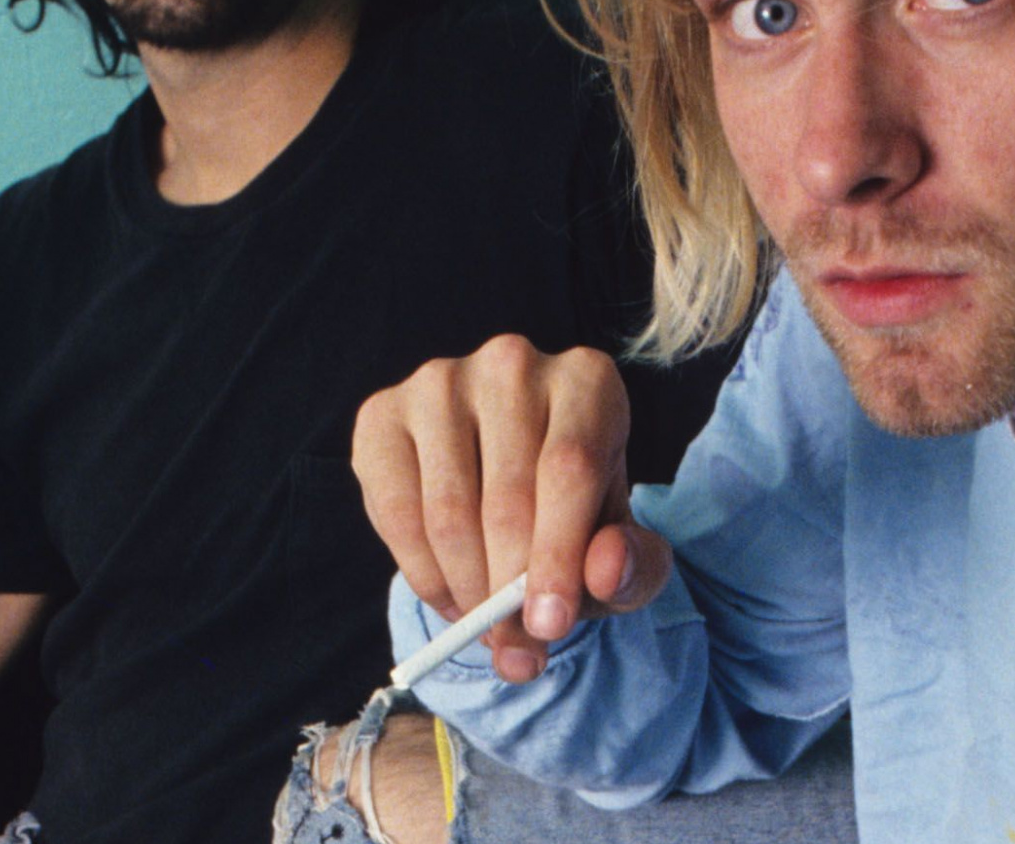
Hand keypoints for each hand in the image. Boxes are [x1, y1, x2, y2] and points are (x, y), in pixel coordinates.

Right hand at [354, 335, 671, 682]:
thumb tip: (606, 568)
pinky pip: (395, 513)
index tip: (551, 626)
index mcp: (587, 380)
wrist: (513, 487)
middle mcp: (512, 363)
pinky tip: (453, 594)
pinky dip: (424, 574)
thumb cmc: (575, 515)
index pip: (570, 468)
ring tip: (491, 622)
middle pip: (509, 496)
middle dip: (511, 592)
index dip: (558, 555)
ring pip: (448, 512)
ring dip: (468, 591)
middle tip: (519, 649)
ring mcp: (439, 381)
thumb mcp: (622, 548)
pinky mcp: (382, 413)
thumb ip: (633, 565)